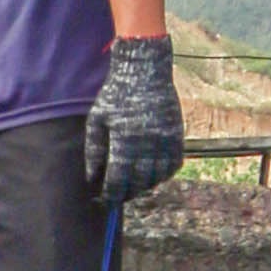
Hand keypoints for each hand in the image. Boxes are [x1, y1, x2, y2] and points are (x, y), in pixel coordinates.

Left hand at [84, 33, 184, 206]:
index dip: (111, 194)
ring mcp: (167, 139)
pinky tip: (152, 174)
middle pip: (139, 182)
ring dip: (145, 186)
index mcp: (125, 138)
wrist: (146, 70)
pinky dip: (164, 175)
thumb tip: (92, 178)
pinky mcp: (178, 135)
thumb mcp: (97, 119)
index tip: (104, 200)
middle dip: (127, 194)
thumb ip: (93, 149)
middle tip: (117, 197)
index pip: (118, 178)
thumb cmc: (116, 94)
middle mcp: (149, 142)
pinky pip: (174, 165)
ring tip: (133, 186)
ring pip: (158, 177)